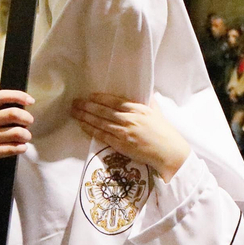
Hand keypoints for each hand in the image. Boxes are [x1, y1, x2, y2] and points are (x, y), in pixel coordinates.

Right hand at [0, 90, 33, 224]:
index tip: (30, 100)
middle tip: (30, 123)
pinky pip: (9, 148)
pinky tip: (22, 148)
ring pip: (14, 132)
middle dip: (26, 118)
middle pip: (10, 114)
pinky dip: (20, 148)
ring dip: (25, 135)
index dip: (16, 95)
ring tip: (26, 138)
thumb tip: (22, 107)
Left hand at [71, 93, 190, 180]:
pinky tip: (83, 125)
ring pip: (100, 122)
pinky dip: (91, 129)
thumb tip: (145, 92)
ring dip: (85, 116)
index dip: (100, 98)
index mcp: (138, 109)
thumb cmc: (165, 132)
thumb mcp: (157, 112)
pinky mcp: (121, 144)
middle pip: (103, 110)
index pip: (114, 101)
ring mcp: (124, 131)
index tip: (90, 96)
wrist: (169, 152)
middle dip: (87, 106)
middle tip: (75, 102)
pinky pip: (102, 135)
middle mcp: (129, 118)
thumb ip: (149, 102)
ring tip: (74, 112)